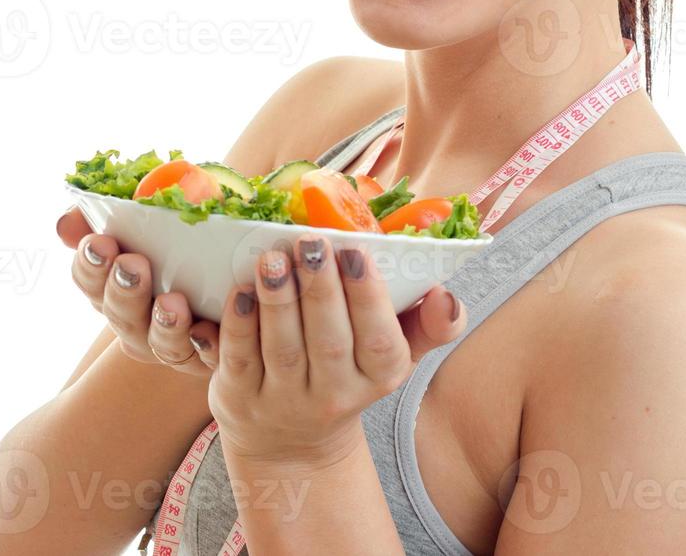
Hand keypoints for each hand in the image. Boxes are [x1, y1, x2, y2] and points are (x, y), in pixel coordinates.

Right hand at [57, 207, 221, 378]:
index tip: (101, 242)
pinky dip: (206, 346)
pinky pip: (207, 358)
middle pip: (120, 315)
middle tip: (134, 265)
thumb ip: (108, 210)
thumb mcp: (153, 208)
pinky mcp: (213, 354)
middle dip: (124, 291)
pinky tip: (208, 330)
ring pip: (161, 344)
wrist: (243, 246)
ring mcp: (174, 342)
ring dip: (164, 324)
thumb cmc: (188, 226)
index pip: (89, 280)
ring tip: (172, 302)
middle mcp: (139, 320)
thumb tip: (64, 225)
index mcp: (115, 284)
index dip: (90, 265)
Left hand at [199, 233, 466, 466]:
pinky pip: (241, 359)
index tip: (356, 253)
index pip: (378, 340)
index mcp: (380, 375)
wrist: (292, 442)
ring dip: (278, 300)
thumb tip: (446, 296)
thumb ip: (430, 325)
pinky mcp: (242, 399)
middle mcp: (334, 395)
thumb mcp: (396, 355)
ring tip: (272, 258)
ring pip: (284, 349)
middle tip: (311, 242)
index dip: (367, 298)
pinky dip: (239, 324)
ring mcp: (285, 401)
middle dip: (321, 289)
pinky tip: (241, 289)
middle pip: (329, 342)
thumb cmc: (349, 372)